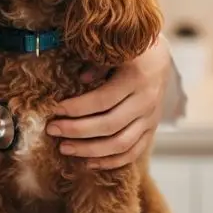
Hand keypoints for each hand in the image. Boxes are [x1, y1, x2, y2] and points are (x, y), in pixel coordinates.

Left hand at [47, 39, 171, 169]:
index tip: (54, 110)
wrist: (160, 57)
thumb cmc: (130, 50)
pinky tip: (89, 162)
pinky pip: (133, 152)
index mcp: (136, 78)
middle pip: (110, 125)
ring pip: (121, 144)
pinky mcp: (152, 130)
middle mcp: (146, 100)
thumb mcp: (116, 50)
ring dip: (90, 150)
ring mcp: (151, 118)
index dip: (77, 108)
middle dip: (77, 130)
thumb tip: (82, 80)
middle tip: (52, 130)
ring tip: (64, 148)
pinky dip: (111, 161)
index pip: (103, 100)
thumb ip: (99, 64)